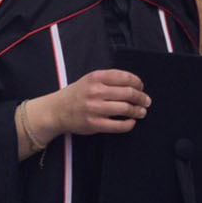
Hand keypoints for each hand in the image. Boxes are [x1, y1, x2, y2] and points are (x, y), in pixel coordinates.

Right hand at [29, 69, 150, 138]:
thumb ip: (108, 79)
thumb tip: (134, 85)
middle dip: (142, 98)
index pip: (125, 77)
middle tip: (145, 101)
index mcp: (95, 78)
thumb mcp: (88, 80)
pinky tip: (130, 122)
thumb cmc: (75, 95)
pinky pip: (120, 125)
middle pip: (129, 93)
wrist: (56, 111)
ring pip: (126, 109)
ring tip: (140, 112)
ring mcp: (95, 109)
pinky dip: (129, 124)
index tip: (140, 87)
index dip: (138, 83)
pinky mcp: (95, 124)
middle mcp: (96, 92)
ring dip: (138, 111)